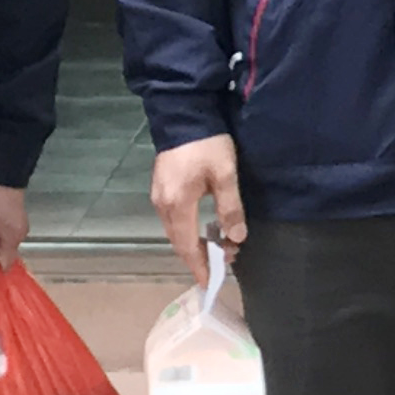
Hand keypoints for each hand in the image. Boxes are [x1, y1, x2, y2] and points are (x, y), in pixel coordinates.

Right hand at [152, 134, 246, 284]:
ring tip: (221, 242)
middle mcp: (162, 205)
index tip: (212, 283)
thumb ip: (230, 208)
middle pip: (179, 242)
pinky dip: (188, 229)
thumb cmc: (206, 143)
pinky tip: (205, 226)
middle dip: (201, 256)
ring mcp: (158, 195)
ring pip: (175, 231)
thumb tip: (236, 237)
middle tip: (227, 258)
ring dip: (195, 242)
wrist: (182, 111)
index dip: (200, 266)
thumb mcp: (225, 174)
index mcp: (177, 205)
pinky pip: (173, 219)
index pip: (187, 246)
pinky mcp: (161, 187)